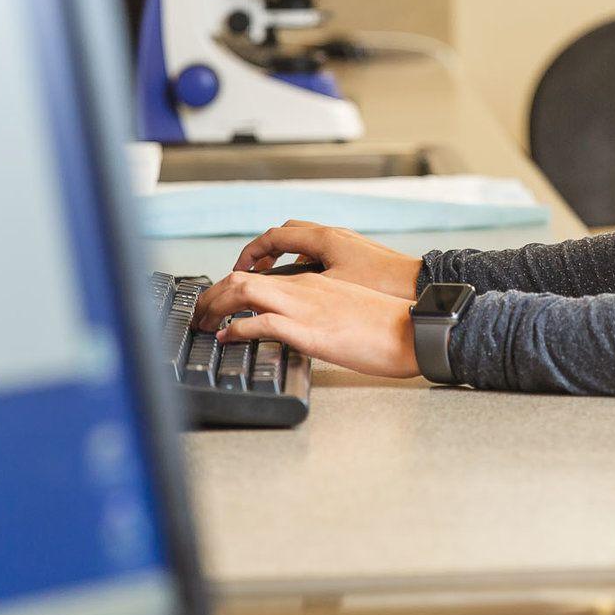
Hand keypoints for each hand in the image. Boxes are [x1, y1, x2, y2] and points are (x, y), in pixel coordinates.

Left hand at [194, 269, 419, 377]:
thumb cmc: (388, 326)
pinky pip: (260, 322)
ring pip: (243, 291)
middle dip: (212, 296)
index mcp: (314, 281)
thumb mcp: (347, 310)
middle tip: (199, 315)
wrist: (414, 330)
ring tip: (203, 324)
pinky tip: (226, 337)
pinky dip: (235, 328)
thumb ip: (320, 311)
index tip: (218, 305)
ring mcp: (305, 306)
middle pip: (242, 279)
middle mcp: (304, 287)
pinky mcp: (308, 329)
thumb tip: (300, 326)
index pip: (260, 277)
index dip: (230, 288)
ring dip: (215, 306)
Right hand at [230, 218, 420, 299]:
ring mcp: (345, 244)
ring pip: (304, 244)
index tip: (238, 269)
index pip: (273, 237)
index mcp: (322, 239)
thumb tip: (271, 296)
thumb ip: (298, 288)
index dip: (250, 253)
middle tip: (252, 272)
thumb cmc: (383, 285)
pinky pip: (320, 254)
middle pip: (286, 235)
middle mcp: (333, 235)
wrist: (420, 286)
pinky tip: (307, 289)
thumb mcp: (331, 288)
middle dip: (264, 252)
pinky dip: (305, 266)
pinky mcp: (355, 256)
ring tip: (275, 282)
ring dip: (285, 259)